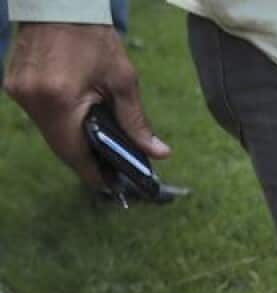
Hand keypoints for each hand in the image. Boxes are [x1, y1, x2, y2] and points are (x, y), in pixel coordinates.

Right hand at [4, 23, 169, 185]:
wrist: (59, 4)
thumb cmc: (94, 38)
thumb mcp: (123, 81)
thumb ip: (137, 121)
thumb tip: (158, 153)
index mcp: (60, 101)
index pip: (75, 154)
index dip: (95, 174)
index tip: (112, 187)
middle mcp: (33, 101)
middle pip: (61, 147)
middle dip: (86, 159)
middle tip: (111, 169)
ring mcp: (19, 93)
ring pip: (49, 133)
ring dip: (73, 141)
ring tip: (100, 147)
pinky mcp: (13, 85)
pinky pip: (39, 116)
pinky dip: (60, 122)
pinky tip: (79, 122)